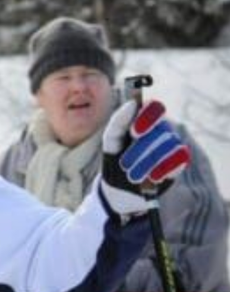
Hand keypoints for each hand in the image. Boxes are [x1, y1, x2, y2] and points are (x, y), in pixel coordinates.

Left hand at [100, 99, 190, 214]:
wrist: (120, 188)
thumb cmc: (115, 159)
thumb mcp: (111, 141)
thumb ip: (118, 122)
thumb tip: (132, 103)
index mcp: (144, 119)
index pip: (154, 107)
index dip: (147, 117)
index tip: (134, 132)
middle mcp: (162, 128)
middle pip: (160, 131)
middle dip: (140, 150)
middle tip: (125, 165)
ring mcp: (173, 144)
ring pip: (169, 145)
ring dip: (149, 162)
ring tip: (133, 176)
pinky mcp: (180, 160)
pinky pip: (180, 157)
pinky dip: (164, 168)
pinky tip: (152, 178)